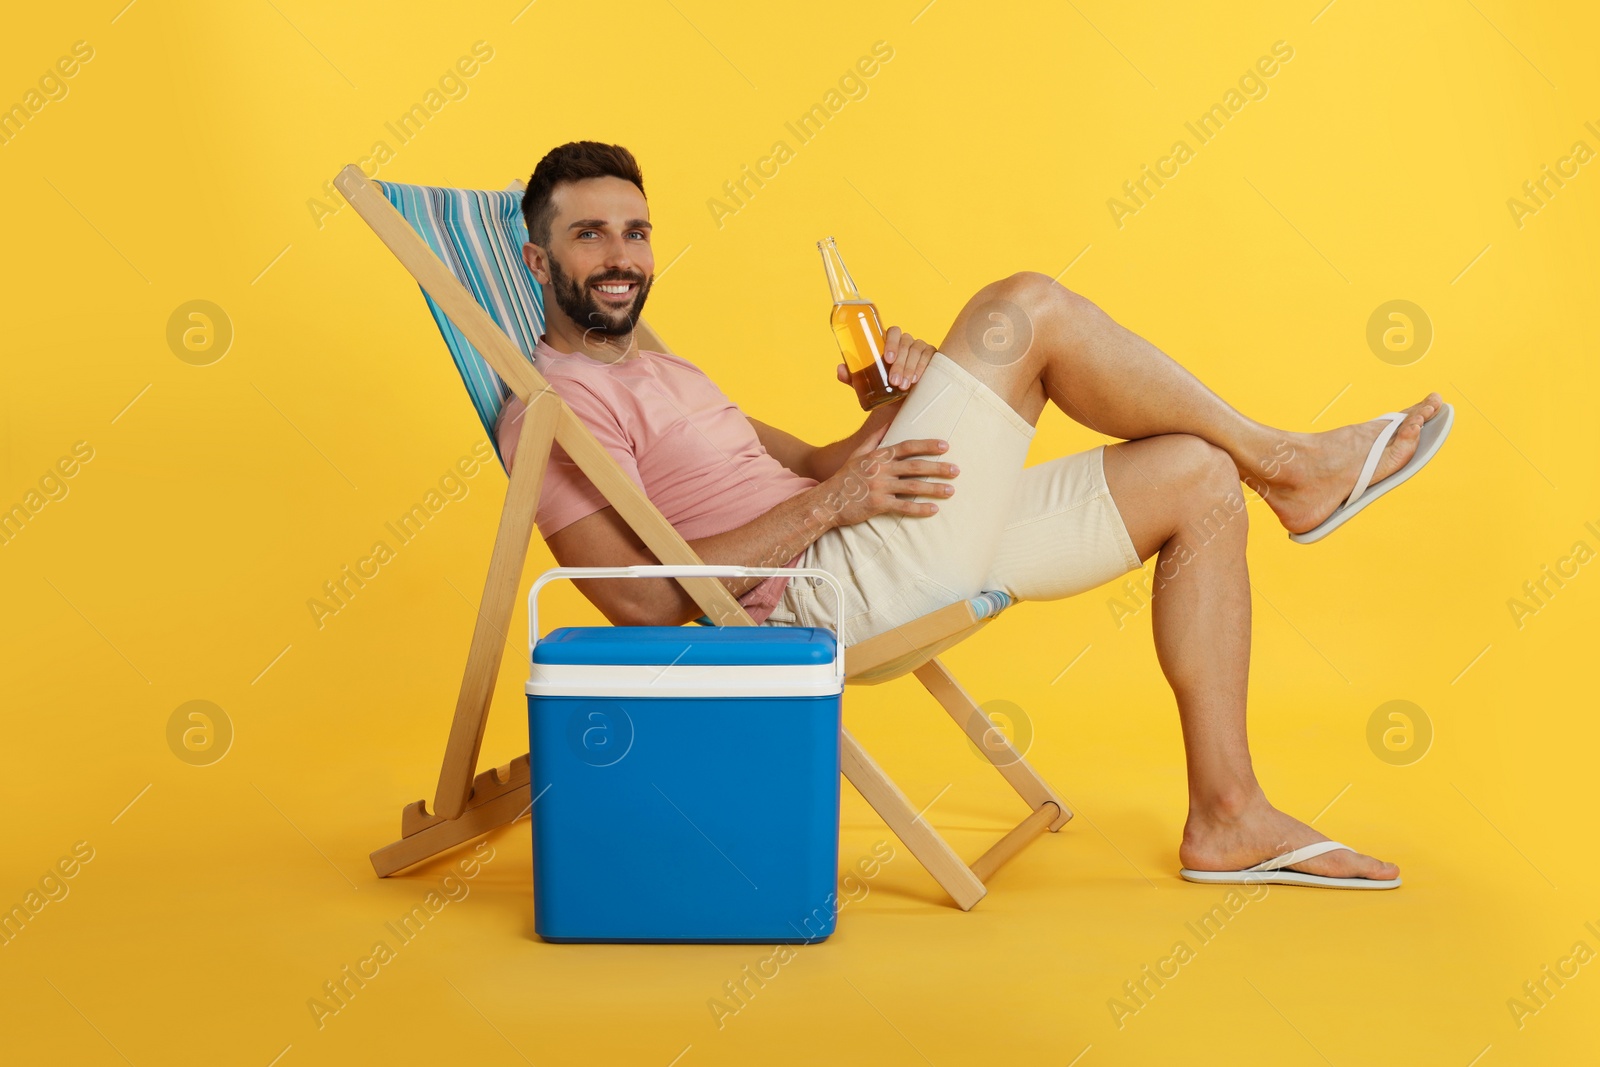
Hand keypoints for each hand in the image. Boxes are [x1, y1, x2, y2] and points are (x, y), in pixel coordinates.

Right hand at [817, 434, 958, 527]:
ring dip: (934, 488)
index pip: (907, 447)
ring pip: (912, 487)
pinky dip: (920, 508)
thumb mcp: (857, 454)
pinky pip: (903, 507)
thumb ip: (874, 438)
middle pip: (915, 466)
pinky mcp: (877, 504)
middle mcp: (881, 469)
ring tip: (951, 491)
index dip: (927, 445)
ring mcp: (879, 487)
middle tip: (956, 470)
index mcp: (878, 456)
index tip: (945, 446)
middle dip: (938, 468)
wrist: (827, 500)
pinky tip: (934, 509)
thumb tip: (888, 420)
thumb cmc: (845, 477)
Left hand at [835, 326, 938, 390]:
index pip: (893, 332)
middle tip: (894, 381)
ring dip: (910, 368)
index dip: (890, 342)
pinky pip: (930, 357)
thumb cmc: (883, 388)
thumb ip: (853, 377)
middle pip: (905, 343)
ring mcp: (920, 348)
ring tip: (903, 386)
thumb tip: (840, 369)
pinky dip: (923, 368)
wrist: (901, 403)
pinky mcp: (932, 357)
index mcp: (890, 342)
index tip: (886, 358)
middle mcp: (906, 342)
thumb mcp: (867, 383)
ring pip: (917, 351)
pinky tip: (916, 379)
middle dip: (900, 363)